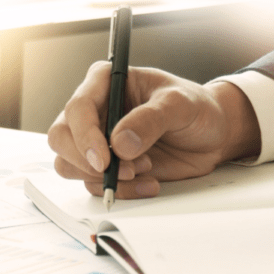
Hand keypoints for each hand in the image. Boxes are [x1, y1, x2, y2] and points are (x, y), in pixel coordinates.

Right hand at [47, 61, 260, 198]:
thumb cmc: (197, 109)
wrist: (213, 135)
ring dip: (104, 177)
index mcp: (104, 83)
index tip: (104, 159)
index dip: (85, 136)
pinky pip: (93, 184)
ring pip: (69, 164)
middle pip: (61, 138)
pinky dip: (119, 190)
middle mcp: (94, 111)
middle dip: (86, 160)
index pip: (77, 108)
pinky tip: (148, 182)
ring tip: (142, 171)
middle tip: (120, 171)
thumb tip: (120, 143)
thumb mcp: (180, 104)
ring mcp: (96, 140)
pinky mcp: (106, 166)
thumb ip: (150, 119)